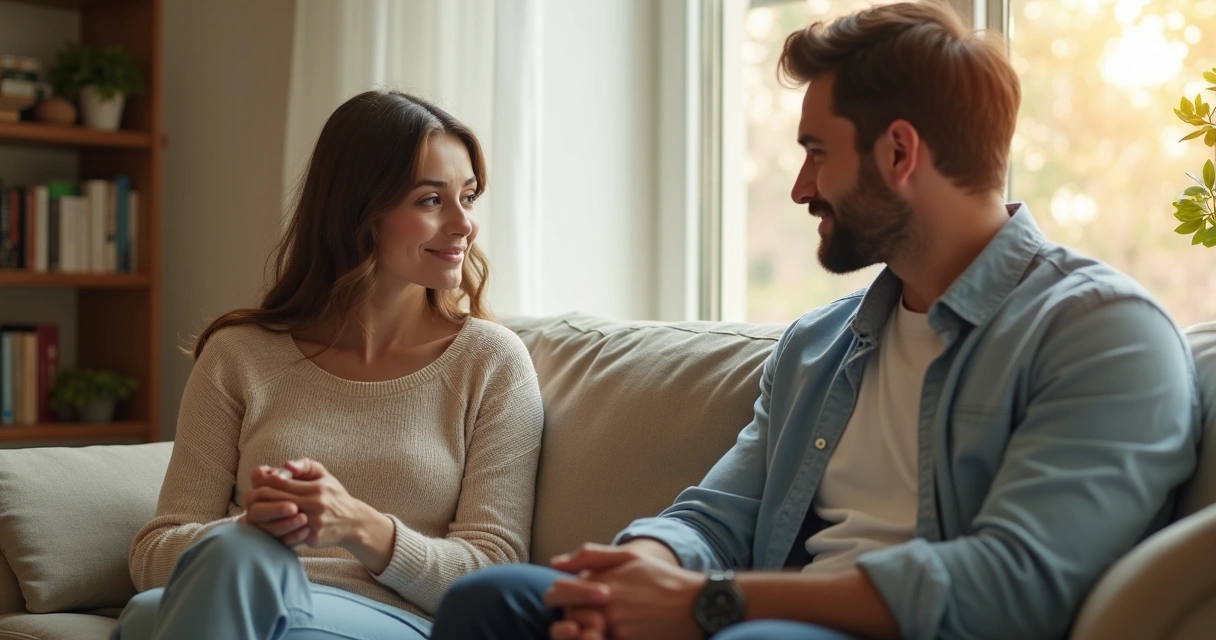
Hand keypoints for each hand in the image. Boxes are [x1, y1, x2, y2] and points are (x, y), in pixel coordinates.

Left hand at [242, 458, 388, 551]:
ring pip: (279, 519)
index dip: (265, 481)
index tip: (258, 482)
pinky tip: (269, 525)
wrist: (353, 522)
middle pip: (277, 500)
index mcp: (317, 488)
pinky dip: (276, 531)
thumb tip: (285, 465)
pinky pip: (287, 536)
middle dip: (260, 498)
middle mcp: (316, 505)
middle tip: (251, 497)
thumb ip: (304, 465)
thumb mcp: (324, 474)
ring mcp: (314, 523)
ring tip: (258, 511)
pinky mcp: (313, 539)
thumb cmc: (334, 496)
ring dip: (265, 516)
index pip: (281, 483)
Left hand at [546, 546, 705, 639]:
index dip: (560, 597)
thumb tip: (555, 563)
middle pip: (568, 617)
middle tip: (593, 614)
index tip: (570, 600)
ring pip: (581, 635)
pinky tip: (610, 634)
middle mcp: (605, 607)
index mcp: (602, 582)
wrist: (697, 606)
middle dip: (574, 617)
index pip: (558, 593)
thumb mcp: (629, 557)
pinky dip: (599, 638)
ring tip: (601, 626)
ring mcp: (615, 630)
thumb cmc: (663, 580)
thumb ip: (590, 556)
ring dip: (584, 632)